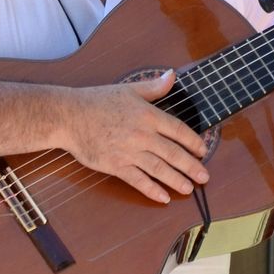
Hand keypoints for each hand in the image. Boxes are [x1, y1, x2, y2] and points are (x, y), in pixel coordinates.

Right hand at [56, 71, 208, 203]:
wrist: (70, 116)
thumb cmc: (97, 101)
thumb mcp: (129, 90)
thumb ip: (154, 87)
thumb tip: (172, 76)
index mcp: (148, 115)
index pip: (179, 130)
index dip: (194, 142)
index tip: (203, 150)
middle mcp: (143, 135)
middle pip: (174, 153)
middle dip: (192, 167)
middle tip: (204, 177)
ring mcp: (130, 152)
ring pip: (160, 169)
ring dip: (177, 180)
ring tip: (188, 188)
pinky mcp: (116, 165)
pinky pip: (139, 180)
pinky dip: (152, 190)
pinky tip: (163, 197)